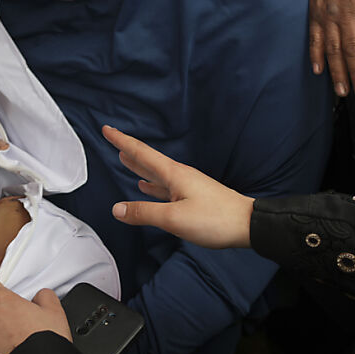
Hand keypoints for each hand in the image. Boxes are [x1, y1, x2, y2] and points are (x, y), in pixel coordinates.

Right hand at [104, 126, 252, 248]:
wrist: (247, 224)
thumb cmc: (215, 219)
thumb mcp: (174, 218)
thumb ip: (144, 213)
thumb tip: (117, 209)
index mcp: (173, 174)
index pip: (141, 153)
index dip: (122, 141)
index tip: (107, 129)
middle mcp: (179, 175)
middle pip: (147, 159)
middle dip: (128, 150)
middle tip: (113, 139)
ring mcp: (187, 185)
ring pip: (156, 172)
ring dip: (139, 166)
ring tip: (125, 159)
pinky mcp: (193, 196)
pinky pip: (165, 186)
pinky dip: (152, 184)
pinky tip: (147, 187)